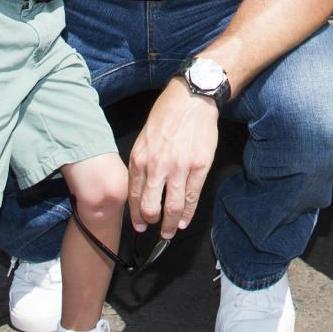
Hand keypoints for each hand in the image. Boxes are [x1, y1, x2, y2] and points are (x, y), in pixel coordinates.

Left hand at [127, 79, 220, 238]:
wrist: (192, 99)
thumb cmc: (167, 114)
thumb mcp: (145, 137)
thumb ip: (142, 162)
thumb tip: (142, 187)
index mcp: (140, 158)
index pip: (134, 197)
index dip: (136, 216)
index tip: (139, 225)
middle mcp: (157, 166)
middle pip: (150, 207)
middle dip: (151, 223)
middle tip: (155, 230)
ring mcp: (179, 168)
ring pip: (172, 208)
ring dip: (170, 226)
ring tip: (170, 232)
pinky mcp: (199, 167)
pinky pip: (191, 197)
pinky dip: (187, 214)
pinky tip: (184, 221)